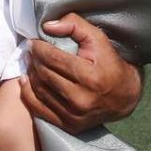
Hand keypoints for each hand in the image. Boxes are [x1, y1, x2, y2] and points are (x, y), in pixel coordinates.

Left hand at [18, 13, 142, 133]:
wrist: (124, 96)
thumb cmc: (109, 63)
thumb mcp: (98, 38)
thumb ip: (74, 25)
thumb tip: (47, 26)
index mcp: (90, 77)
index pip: (52, 58)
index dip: (38, 47)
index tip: (34, 41)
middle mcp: (81, 99)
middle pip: (44, 73)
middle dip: (33, 58)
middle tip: (31, 50)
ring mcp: (74, 115)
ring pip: (39, 90)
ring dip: (31, 73)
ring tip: (31, 61)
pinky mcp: (69, 125)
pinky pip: (39, 108)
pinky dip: (28, 93)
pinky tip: (26, 80)